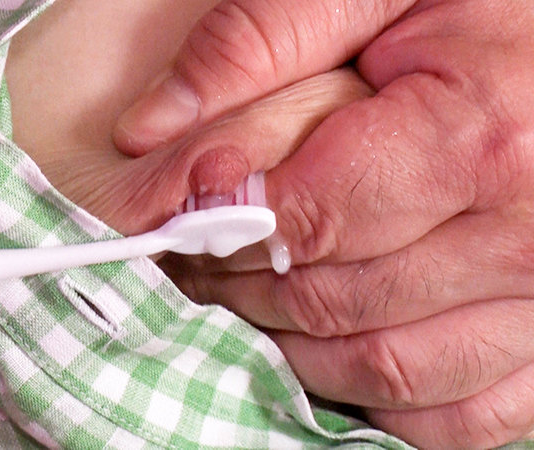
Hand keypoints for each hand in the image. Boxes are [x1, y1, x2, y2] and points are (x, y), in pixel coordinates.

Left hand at [116, 0, 533, 447]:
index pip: (302, 223)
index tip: (185, 219)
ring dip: (299, 349)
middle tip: (203, 259)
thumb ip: (261, 39)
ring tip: (258, 299)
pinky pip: (462, 416)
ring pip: (385, 371)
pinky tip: (344, 351)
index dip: (223, 230)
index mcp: (481, 139)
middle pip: (332, 303)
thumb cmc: (497, 9)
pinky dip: (387, 402)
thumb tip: (146, 127)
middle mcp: (528, 237)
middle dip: (245, 288)